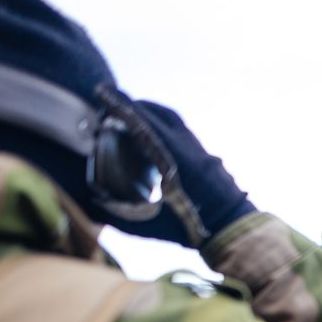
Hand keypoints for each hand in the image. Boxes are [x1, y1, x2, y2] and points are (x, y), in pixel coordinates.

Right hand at [86, 96, 255, 247]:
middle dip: (132, 105)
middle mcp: (187, 145)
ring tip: (131, 114)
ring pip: (172, 119)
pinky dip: (164, 124)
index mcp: (171, 155)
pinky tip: (154, 133)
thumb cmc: (190, 229)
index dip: (120, 105)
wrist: (232, 229)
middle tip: (112, 105)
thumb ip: (116, 214)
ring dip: (149, 112)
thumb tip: (89, 205)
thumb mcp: (148, 223)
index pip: (140, 120)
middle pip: (157, 113)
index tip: (102, 92)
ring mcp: (199, 148)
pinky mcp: (206, 155)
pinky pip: (182, 130)